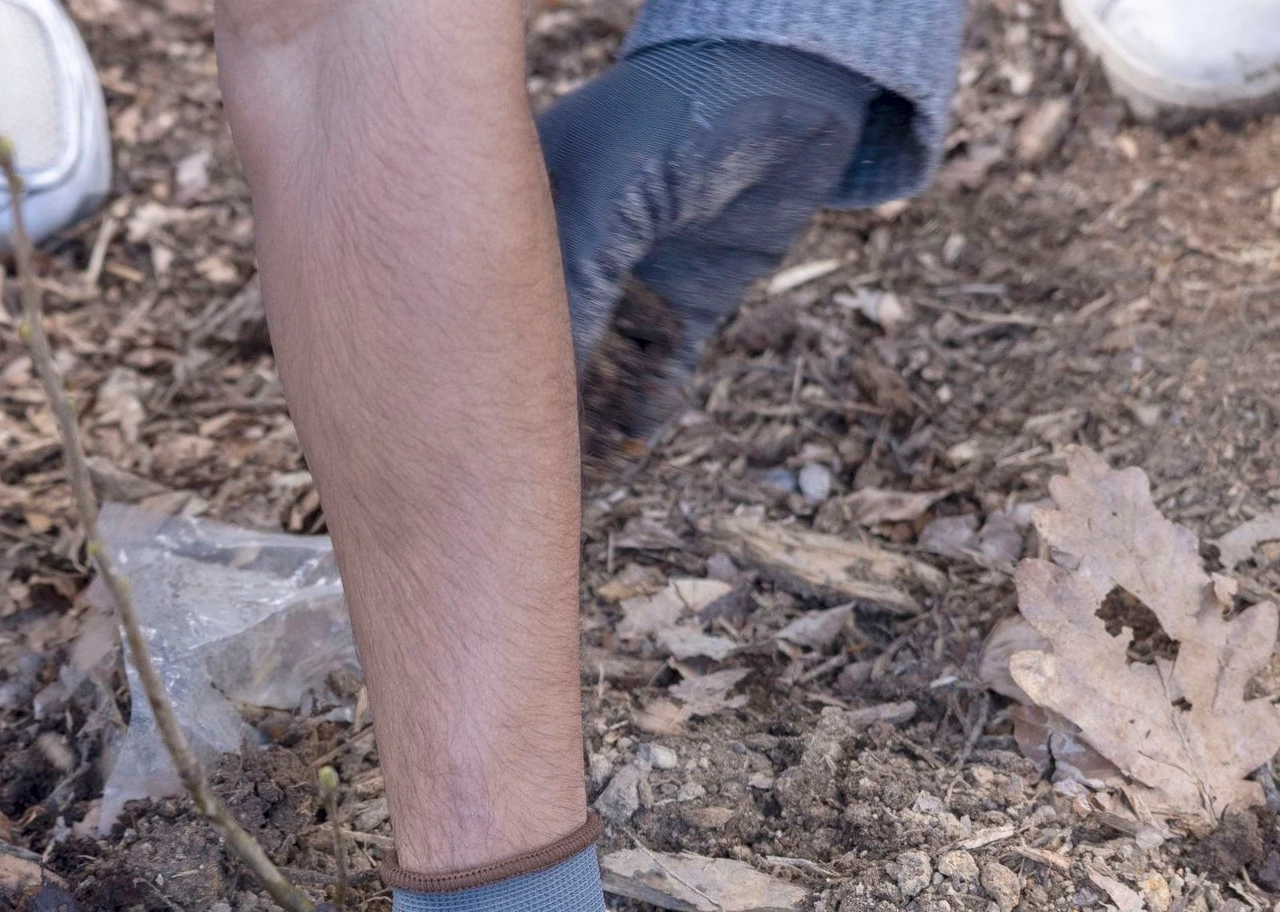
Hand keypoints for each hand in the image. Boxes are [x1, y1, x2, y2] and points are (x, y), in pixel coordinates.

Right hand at [538, 40, 878, 452]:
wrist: (786, 87)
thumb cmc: (671, 122)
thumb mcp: (601, 209)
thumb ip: (567, 299)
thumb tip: (535, 395)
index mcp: (515, 218)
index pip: (493, 310)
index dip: (497, 366)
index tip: (498, 425)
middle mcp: (565, 255)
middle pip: (544, 349)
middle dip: (553, 402)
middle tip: (553, 455)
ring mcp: (628, 281)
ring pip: (603, 370)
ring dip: (608, 410)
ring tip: (611, 445)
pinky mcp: (687, 304)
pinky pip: (662, 370)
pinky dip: (656, 400)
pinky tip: (654, 414)